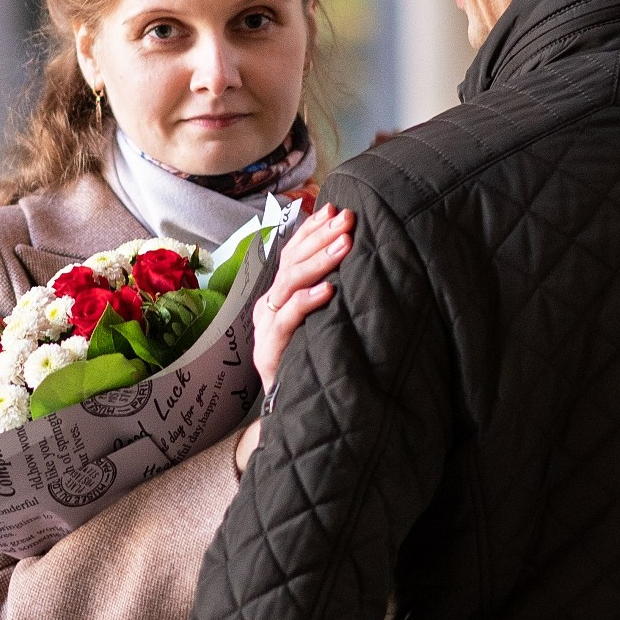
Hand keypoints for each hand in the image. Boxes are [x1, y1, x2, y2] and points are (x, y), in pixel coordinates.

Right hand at [249, 203, 354, 405]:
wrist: (292, 412)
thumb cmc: (311, 363)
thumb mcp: (321, 323)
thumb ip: (328, 293)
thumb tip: (353, 256)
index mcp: (279, 296)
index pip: (293, 253)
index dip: (311, 229)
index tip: (335, 207)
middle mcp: (269, 306)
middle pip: (291, 261)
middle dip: (320, 236)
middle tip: (347, 219)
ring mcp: (266, 326)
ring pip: (288, 283)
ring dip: (319, 261)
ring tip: (344, 244)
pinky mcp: (269, 349)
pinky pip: (288, 319)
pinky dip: (307, 301)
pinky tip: (328, 290)